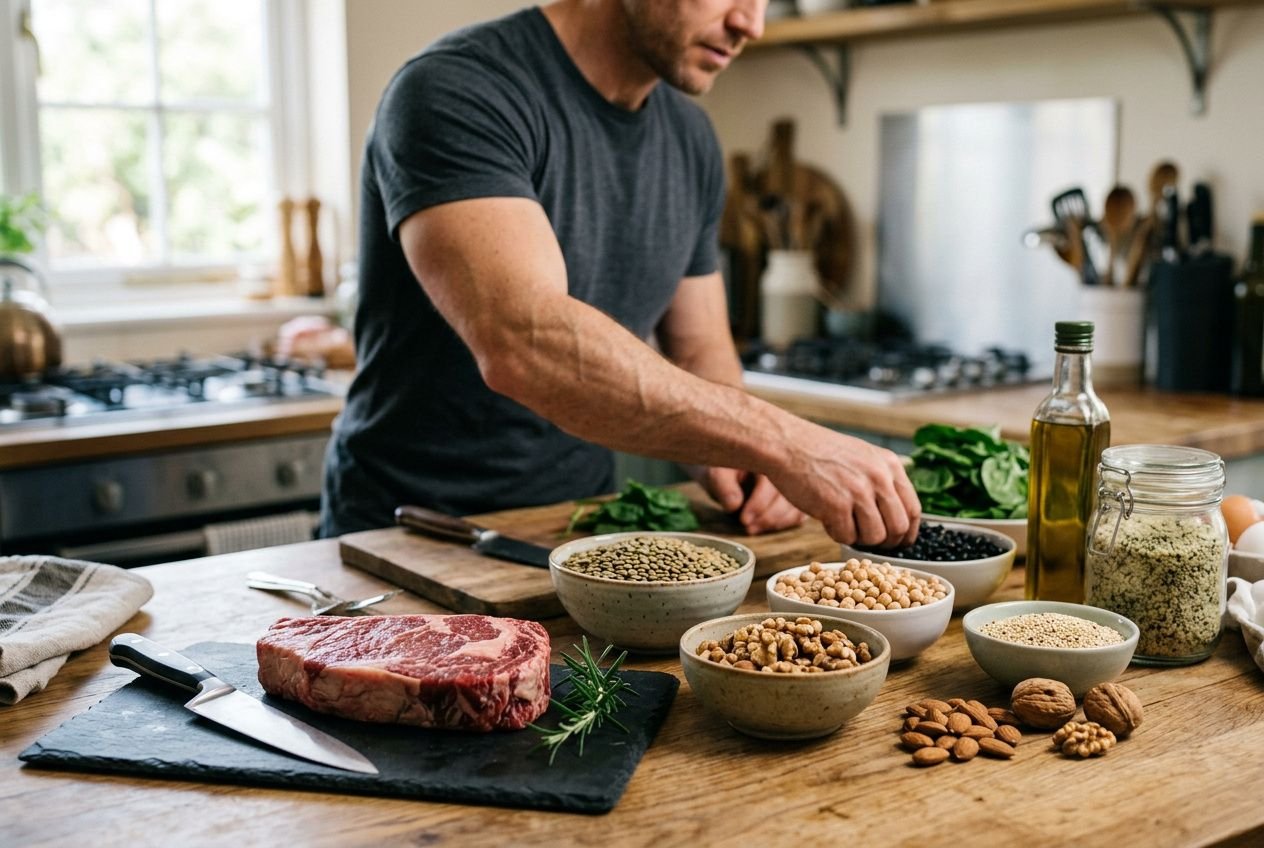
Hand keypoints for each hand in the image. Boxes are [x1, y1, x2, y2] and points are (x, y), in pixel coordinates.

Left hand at [694, 467, 804, 534]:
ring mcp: (796, 482)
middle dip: (769, 517)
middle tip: (748, 528)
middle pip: (789, 497)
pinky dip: (784, 523)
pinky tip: (764, 526)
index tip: (744, 519)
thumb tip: (735, 505)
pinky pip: (799, 513)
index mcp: (768, 455)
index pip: (772, 482)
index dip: (759, 504)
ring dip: (776, 523)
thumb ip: (723, 485)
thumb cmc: (724, 470)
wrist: (730, 470)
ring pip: (797, 507)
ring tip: (752, 529)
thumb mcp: (716, 473)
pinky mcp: (797, 496)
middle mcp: (787, 467)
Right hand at [770, 428, 920, 547]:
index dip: (908, 532)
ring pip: (875, 537)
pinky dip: (837, 534)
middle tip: (869, 541)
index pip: (913, 509)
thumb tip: (894, 513)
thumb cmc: (819, 451)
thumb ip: (882, 479)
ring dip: (859, 539)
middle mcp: (879, 478)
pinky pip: (846, 537)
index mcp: (889, 465)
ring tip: (843, 524)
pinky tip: (826, 519)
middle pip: (898, 527)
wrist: (787, 444)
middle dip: (885, 542)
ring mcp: (858, 492)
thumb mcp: (863, 456)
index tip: (900, 541)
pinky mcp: (836, 505)